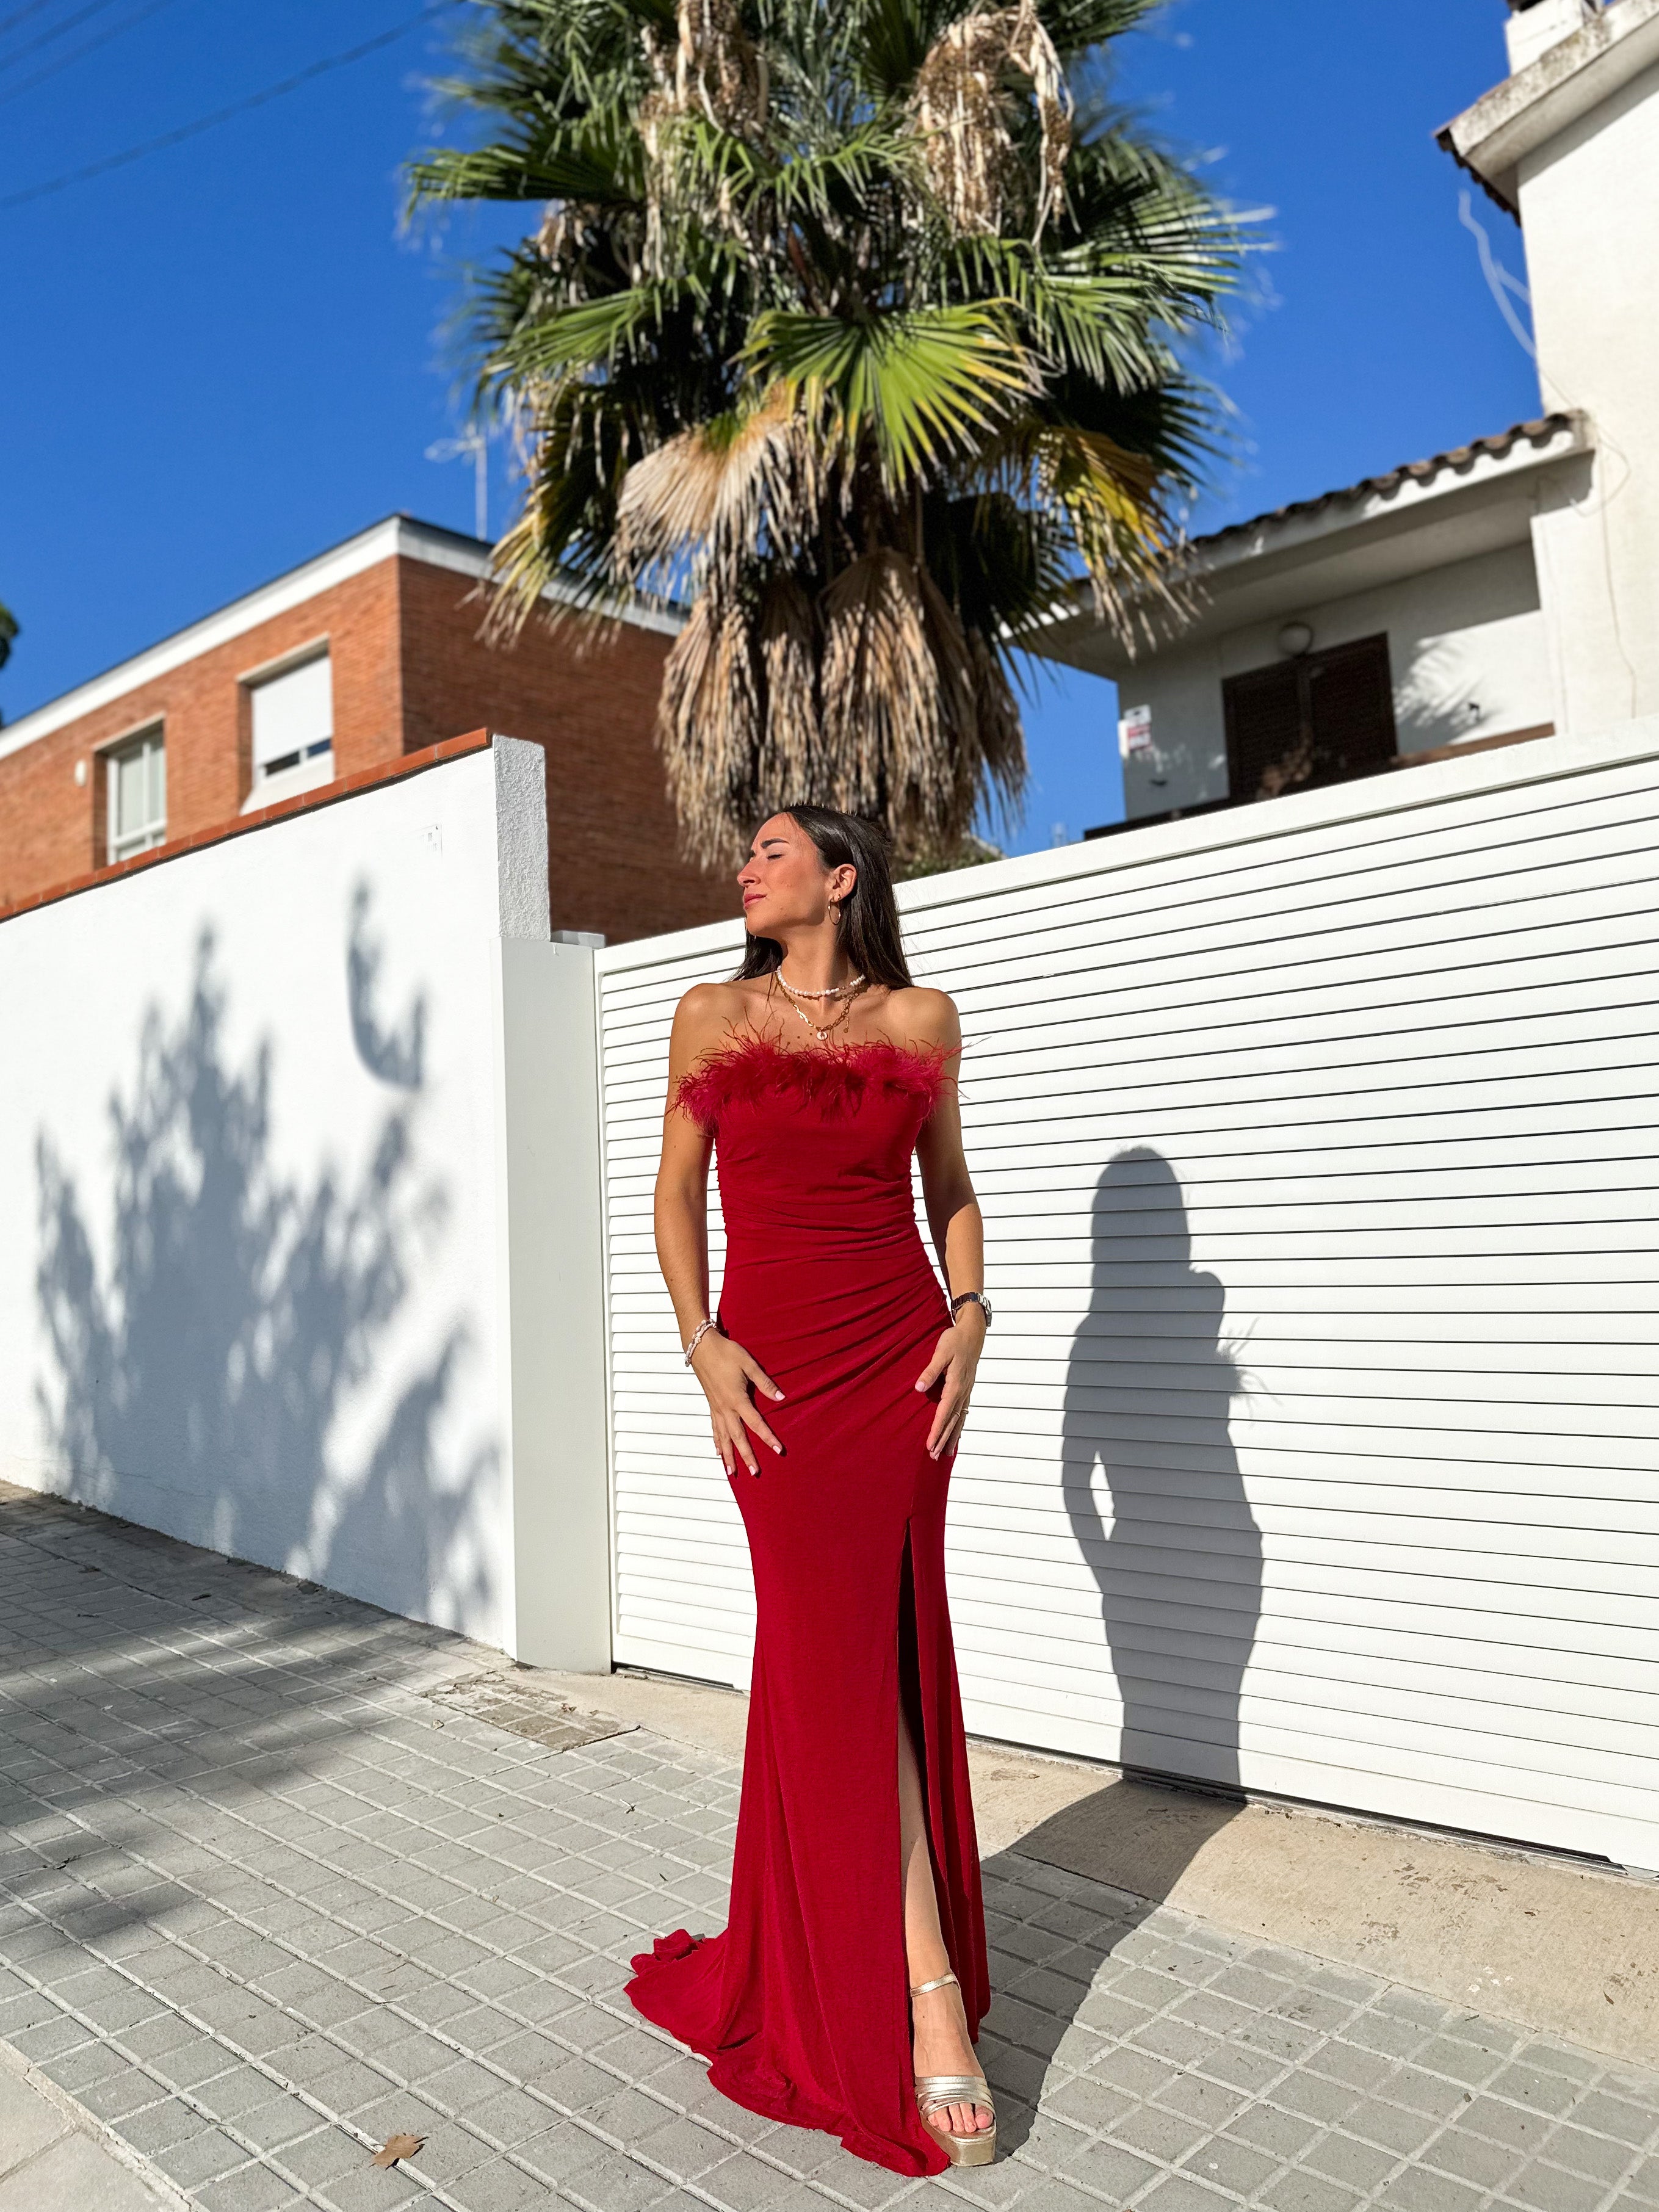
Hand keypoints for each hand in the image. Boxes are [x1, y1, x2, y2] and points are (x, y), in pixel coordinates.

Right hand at [690, 1329, 784, 1476]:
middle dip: (746, 1456)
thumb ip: (765, 1383)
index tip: (778, 1450)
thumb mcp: (749, 1364)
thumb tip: (781, 1397)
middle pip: (738, 1437)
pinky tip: (718, 1452)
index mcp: (737, 1399)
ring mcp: (716, 1408)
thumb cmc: (726, 1352)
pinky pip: (714, 1429)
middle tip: (755, 1472)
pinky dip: (716, 1442)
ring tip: (732, 1472)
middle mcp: (725, 1408)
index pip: (756, 1423)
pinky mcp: (711, 1406)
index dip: (768, 1437)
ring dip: (728, 1456)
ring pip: (723, 1437)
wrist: (701, 1346)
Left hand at [914, 1309, 983, 1459]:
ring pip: (959, 1420)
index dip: (936, 1431)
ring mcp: (966, 1392)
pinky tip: (956, 1434)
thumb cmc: (955, 1340)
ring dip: (952, 1437)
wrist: (972, 1333)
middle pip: (953, 1421)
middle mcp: (963, 1392)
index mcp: (955, 1385)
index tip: (929, 1445)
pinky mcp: (966, 1390)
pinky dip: (959, 1426)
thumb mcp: (940, 1353)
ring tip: (946, 1454)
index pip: (944, 1413)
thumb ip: (930, 1371)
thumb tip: (919, 1388)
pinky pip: (963, 1413)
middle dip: (943, 1440)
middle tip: (934, 1457)